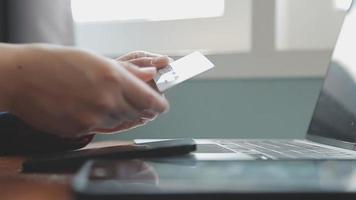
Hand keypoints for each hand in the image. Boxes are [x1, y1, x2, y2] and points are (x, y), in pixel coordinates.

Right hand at [5, 45, 168, 137]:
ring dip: (121, 115)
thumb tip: (151, 75)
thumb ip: (128, 71)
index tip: (161, 105)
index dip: (159, 105)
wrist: (22, 77)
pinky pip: (103, 129)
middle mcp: (108, 101)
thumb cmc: (56, 62)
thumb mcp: (96, 60)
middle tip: (136, 100)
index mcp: (115, 79)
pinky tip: (92, 108)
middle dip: (141, 109)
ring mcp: (94, 119)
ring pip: (122, 123)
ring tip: (107, 100)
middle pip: (139, 114)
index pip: (151, 101)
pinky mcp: (81, 130)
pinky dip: (103, 121)